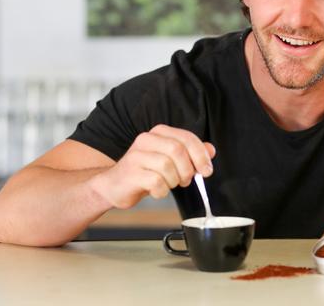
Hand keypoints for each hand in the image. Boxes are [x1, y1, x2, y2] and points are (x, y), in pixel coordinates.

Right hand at [90, 124, 215, 208]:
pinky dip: (162, 191)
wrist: (113, 186)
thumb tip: (211, 150)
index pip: (187, 138)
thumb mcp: (170, 160)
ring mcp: (136, 156)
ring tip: (169, 184)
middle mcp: (146, 140)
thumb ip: (190, 153)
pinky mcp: (130, 173)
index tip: (207, 170)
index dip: (201, 155)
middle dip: (188, 169)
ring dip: (174, 181)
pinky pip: (156, 182)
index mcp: (159, 133)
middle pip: (178, 150)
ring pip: (167, 166)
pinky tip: (157, 191)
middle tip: (186, 180)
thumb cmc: (144, 172)